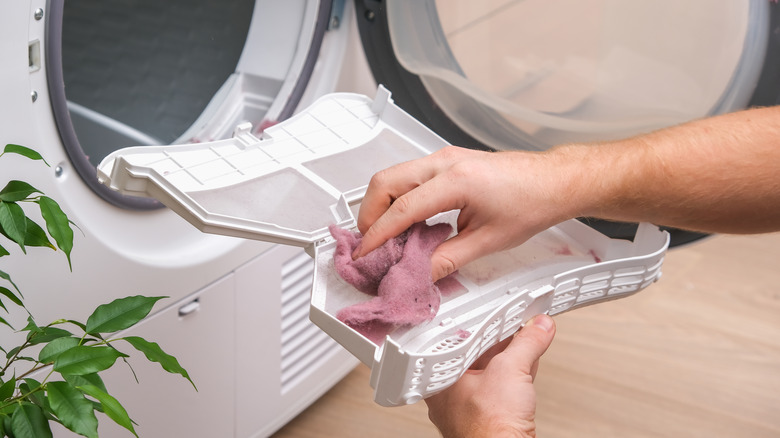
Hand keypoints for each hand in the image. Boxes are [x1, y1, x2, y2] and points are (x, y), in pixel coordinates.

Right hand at [354, 146, 578, 280]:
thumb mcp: (488, 240)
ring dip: (382, 204)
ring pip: (393, 175)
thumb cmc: (532, 202)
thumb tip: (421, 273)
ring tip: (387, 236)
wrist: (553, 181)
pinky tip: (407, 221)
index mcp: (456, 181)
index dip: (378, 235)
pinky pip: (409, 175)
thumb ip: (448, 259)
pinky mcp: (447, 161)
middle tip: (371, 244)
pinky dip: (398, 197)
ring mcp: (444, 158)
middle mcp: (444, 162)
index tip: (365, 254)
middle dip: (369, 214)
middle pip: (384, 182)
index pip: (401, 209)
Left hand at [425, 314, 555, 437]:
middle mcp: (450, 395)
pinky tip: (528, 364)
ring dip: (512, 356)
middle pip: (477, 356)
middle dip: (500, 339)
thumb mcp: (511, 370)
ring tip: (528, 339)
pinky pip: (500, 390)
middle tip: (517, 323)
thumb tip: (538, 327)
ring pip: (490, 373)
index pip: (461, 341)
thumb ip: (527, 343)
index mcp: (442, 379)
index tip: (501, 314)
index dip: (484, 324)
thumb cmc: (489, 429)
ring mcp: (468, 409)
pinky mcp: (488, 420)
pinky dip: (516, 375)